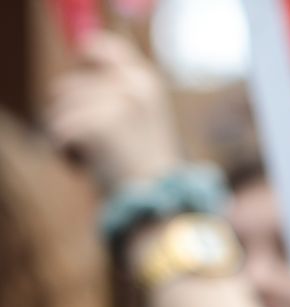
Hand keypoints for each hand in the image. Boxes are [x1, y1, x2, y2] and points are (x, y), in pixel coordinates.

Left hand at [45, 31, 182, 192]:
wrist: (161, 203)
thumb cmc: (150, 169)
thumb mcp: (146, 120)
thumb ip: (118, 91)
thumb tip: (84, 57)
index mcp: (147, 82)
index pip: (104, 48)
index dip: (86, 55)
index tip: (79, 63)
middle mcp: (131, 86)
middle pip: (71, 85)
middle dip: (71, 113)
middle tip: (95, 141)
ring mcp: (112, 104)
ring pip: (60, 108)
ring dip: (70, 135)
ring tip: (99, 157)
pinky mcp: (93, 125)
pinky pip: (58, 131)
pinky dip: (67, 154)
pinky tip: (91, 167)